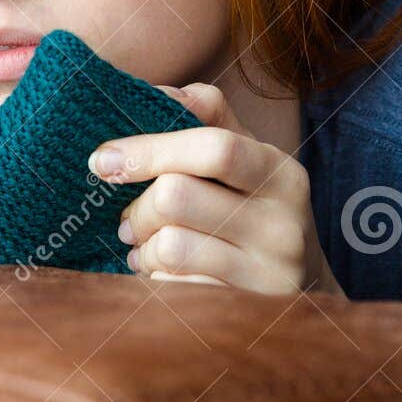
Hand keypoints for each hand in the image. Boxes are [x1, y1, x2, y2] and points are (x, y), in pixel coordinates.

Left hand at [88, 83, 344, 296]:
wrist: (298, 292)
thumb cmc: (251, 212)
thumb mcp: (244, 161)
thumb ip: (206, 117)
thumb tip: (154, 89)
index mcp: (281, 172)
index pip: (214, 147)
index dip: (148, 149)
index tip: (102, 160)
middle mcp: (284, 222)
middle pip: (175, 196)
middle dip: (137, 208)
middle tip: (127, 219)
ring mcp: (270, 273)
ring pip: (169, 245)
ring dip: (142, 248)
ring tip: (145, 248)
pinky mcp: (247, 311)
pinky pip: (173, 288)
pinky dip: (155, 279)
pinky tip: (162, 275)